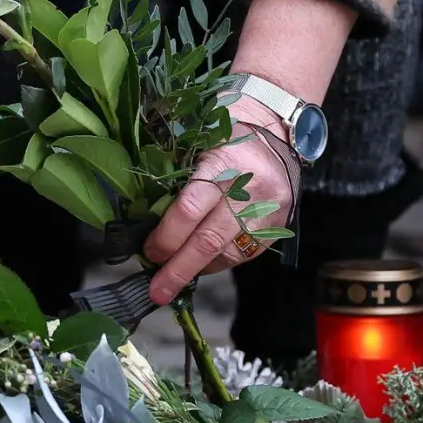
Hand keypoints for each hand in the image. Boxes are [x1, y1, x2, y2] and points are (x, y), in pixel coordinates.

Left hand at [142, 97, 294, 303]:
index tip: (147, 251)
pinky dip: (217, 263)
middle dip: (178, 269)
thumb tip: (145, 218)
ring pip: (227, 253)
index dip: (166, 235)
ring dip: (196, 270)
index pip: (190, 208)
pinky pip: (243, 255)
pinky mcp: (276, 226)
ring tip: (172, 279)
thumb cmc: (227, 133)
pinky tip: (200, 265)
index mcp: (223, 163)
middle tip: (156, 290)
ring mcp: (267, 211)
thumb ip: (175, 175)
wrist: (278, 132)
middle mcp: (249, 190)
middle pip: (208, 240)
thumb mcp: (198, 141)